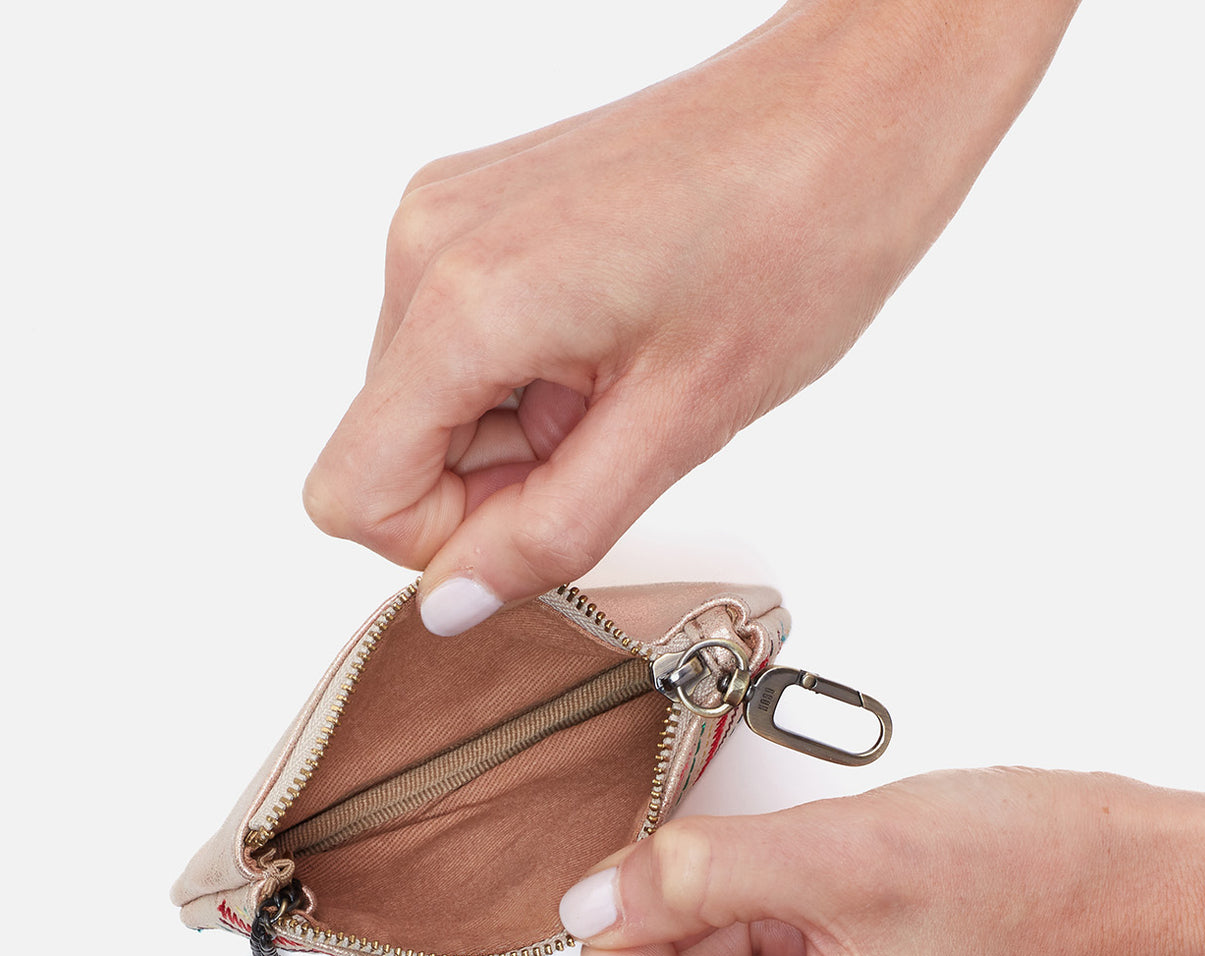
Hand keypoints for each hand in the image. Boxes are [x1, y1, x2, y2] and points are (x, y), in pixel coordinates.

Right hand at [304, 0, 1077, 634]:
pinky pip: (457, 346)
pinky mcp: (475, 210)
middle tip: (612, 436)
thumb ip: (550, 532)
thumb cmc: (797, 232)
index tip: (543, 515)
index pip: (353, 494)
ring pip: (425, 403)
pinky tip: (607, 343)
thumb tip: (452, 600)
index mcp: (463, 301)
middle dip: (492, 479)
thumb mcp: (678, 426)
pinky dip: (523, 376)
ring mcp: (446, 218)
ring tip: (621, 379)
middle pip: (388, 448)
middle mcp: (426, 245)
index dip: (445, 541)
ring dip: (515, 428)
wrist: (851, 106)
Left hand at [552, 769, 1204, 955]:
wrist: (1123, 893)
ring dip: (724, 927)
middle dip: (685, 930)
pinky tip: (826, 919)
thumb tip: (583, 903)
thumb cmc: (1029, 886)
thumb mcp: (834, 857)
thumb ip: (682, 876)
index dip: (624, 940)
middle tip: (780, 889)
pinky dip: (751, 936)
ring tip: (822, 906)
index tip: (676, 879)